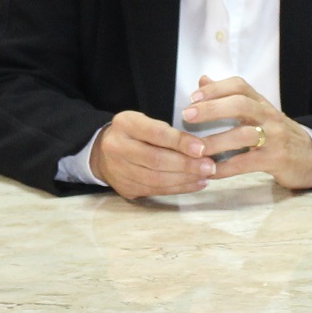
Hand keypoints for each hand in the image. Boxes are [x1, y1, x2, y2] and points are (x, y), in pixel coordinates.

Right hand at [89, 109, 213, 198]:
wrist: (102, 153)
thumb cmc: (133, 134)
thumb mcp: (145, 122)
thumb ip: (167, 132)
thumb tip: (199, 147)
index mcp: (125, 124)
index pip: (155, 134)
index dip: (180, 142)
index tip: (202, 148)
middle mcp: (117, 147)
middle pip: (156, 160)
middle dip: (186, 165)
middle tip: (209, 166)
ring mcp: (119, 171)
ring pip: (156, 179)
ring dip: (185, 179)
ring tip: (205, 176)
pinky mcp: (125, 188)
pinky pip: (156, 190)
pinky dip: (178, 188)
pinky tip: (195, 183)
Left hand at [180, 77, 311, 191]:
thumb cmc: (278, 134)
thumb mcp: (258, 113)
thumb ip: (230, 98)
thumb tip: (203, 80)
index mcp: (262, 103)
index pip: (240, 86)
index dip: (216, 88)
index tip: (193, 96)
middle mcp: (268, 116)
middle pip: (241, 104)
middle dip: (212, 108)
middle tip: (188, 115)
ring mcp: (274, 138)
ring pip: (243, 135)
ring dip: (216, 142)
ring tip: (194, 149)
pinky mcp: (276, 159)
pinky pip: (247, 163)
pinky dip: (226, 168)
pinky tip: (210, 171)